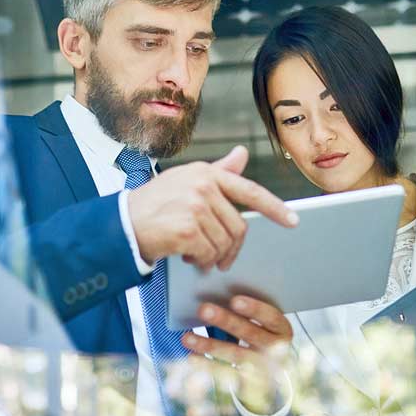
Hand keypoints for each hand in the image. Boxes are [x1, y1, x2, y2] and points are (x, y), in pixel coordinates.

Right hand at [128, 146, 297, 270]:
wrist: (123, 223)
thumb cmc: (154, 204)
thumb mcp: (186, 180)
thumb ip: (218, 171)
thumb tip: (242, 153)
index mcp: (206, 173)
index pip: (249, 190)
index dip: (274, 208)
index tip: (292, 220)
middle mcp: (202, 186)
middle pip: (238, 226)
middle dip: (231, 248)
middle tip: (219, 258)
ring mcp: (195, 206)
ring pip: (224, 243)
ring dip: (212, 256)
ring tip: (194, 253)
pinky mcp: (187, 229)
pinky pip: (208, 253)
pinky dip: (200, 261)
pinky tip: (186, 256)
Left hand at [180, 296, 291, 412]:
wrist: (273, 373)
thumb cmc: (262, 336)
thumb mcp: (263, 324)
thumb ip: (248, 313)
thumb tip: (217, 295)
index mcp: (283, 330)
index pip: (271, 317)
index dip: (254, 309)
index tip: (234, 300)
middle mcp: (276, 350)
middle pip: (251, 334)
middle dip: (226, 321)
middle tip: (202, 309)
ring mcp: (264, 368)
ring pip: (236, 355)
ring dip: (210, 345)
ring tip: (187, 337)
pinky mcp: (249, 383)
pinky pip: (226, 373)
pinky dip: (208, 365)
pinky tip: (192, 357)